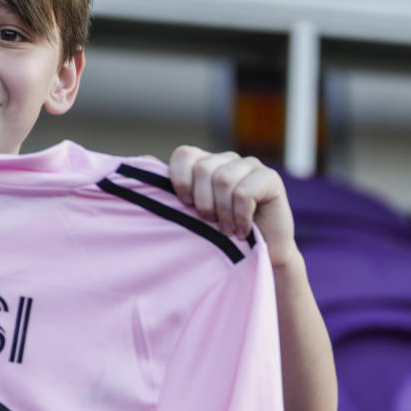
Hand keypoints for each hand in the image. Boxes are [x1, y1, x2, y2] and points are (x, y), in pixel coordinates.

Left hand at [168, 146, 297, 266]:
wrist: (260, 256)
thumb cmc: (220, 236)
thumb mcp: (189, 214)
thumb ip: (169, 190)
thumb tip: (140, 162)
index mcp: (205, 163)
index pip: (184, 154)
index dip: (180, 180)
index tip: (185, 204)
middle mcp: (227, 159)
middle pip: (203, 168)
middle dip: (202, 202)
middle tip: (209, 222)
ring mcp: (250, 166)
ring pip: (223, 179)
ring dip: (222, 212)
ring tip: (226, 230)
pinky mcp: (270, 178)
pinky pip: (244, 192)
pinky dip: (240, 216)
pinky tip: (242, 229)